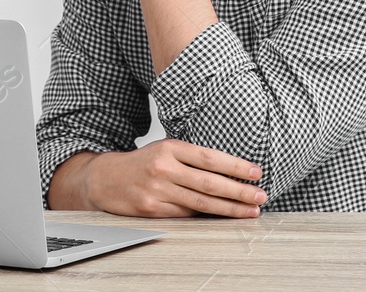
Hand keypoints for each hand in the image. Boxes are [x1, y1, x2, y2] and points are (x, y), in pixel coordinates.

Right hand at [48, 140, 265, 218]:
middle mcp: (163, 168)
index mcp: (169, 148)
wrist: (105, 179)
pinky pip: (186, 215)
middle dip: (238, 191)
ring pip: (201, 203)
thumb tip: (228, 171)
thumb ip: (191, 158)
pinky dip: (206, 217)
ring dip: (229, 209)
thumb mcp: (164, 150)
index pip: (209, 157)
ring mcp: (157, 191)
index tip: (256, 173)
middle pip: (209, 182)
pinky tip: (222, 217)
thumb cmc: (142, 164)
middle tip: (260, 196)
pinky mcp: (152, 210)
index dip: (235, 166)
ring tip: (250, 211)